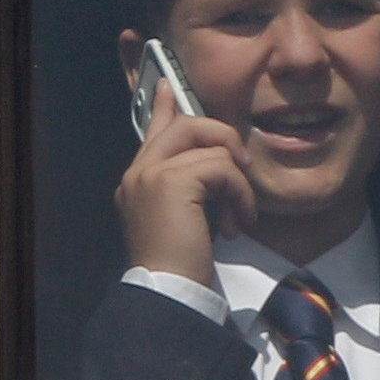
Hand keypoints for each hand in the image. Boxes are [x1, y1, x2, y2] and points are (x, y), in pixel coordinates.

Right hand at [116, 83, 255, 286]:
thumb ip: (191, 187)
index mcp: (137, 180)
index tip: (168, 87)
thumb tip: (215, 162)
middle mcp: (138, 172)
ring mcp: (151, 174)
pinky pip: (222, 168)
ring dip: (237, 183)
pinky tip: (236, 224)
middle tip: (242, 166)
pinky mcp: (172, 181)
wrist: (169, 291)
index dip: (164, 107)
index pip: (152, 131)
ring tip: (239, 216)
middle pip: (186, 124)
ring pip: (212, 146)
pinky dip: (239, 194)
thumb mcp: (186, 219)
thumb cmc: (181, 266)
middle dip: (223, 138)